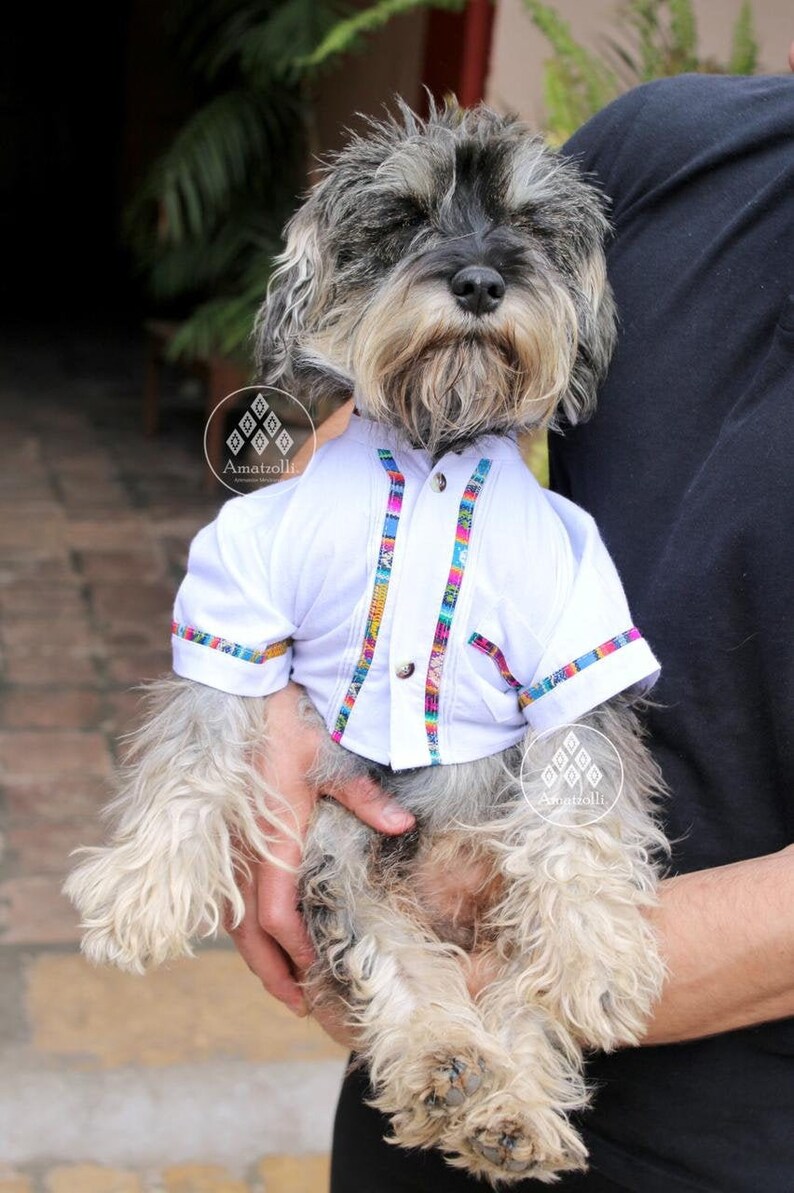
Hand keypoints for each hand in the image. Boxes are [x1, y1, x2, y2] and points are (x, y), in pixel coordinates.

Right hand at [228, 681, 413, 1015]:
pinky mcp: (228, 839)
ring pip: (234, 919)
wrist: (244, 692)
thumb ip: (365, 798)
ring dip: (257, 955)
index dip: (292, 952)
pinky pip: (231, 897)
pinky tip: (266, 939)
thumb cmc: (289, 725)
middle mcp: (245, 852)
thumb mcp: (330, 760)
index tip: (315, 975)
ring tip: (284, 984)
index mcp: (272, 839)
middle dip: (271, 973)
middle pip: (248, 932)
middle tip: (299, 1006)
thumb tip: (402, 829)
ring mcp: (231, 847)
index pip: (274, 915)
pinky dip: (246, 928)